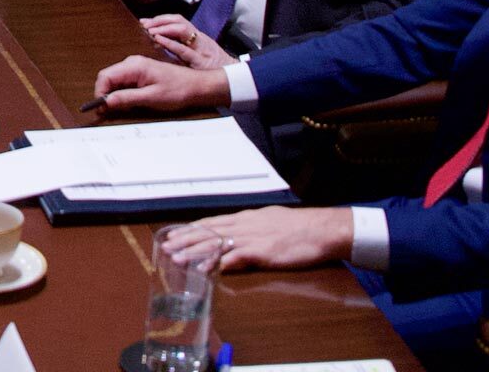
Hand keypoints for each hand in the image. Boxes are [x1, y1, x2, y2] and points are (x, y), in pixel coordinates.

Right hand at [91, 54, 226, 114]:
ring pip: (115, 80)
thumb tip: (106, 101)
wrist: (196, 86)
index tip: (101, 108)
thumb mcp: (151, 98)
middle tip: (110, 111)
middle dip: (106, 94)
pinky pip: (124, 82)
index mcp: (133, 66)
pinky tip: (131, 101)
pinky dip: (123, 92)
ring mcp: (136, 66)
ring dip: (115, 94)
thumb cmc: (177, 90)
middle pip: (108, 77)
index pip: (105, 76)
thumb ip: (127, 98)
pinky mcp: (140, 72)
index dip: (100, 92)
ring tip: (124, 107)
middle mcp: (132, 63)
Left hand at [141, 14, 234, 72]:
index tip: (145, 21)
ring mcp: (201, 49)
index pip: (178, 20)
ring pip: (182, 30)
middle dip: (160, 20)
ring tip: (150, 30)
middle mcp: (199, 39)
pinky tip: (159, 41)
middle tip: (144, 24)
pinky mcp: (201, 62)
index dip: (161, 18)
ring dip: (164, 28)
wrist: (234, 80)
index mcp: (197, 37)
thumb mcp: (198, 55)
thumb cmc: (213, 69)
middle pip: (179, 21)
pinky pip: (185, 50)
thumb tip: (158, 43)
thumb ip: (181, 48)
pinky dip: (171, 43)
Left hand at [165, 206, 349, 273]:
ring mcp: (251, 238)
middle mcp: (244, 225)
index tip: (174, 234)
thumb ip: (253, 227)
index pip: (211, 222)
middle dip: (185, 240)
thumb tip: (240, 233)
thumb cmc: (301, 228)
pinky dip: (216, 264)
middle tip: (165, 247)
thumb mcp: (271, 221)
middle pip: (207, 231)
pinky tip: (204, 271)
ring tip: (176, 259)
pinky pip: (233, 258)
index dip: (191, 229)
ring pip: (215, 243)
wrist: (322, 230)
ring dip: (193, 252)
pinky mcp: (260, 252)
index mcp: (246, 218)